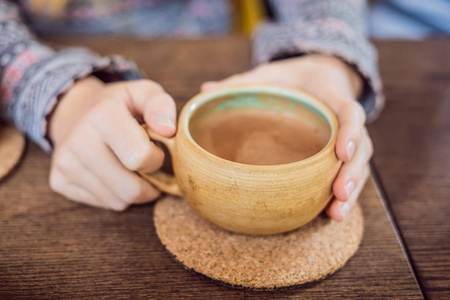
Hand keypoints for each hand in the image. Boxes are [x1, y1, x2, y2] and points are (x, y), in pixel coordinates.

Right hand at [48, 77, 176, 210]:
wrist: (75, 111)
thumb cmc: (120, 106)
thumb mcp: (144, 94)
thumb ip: (162, 107)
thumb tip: (168, 130)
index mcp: (102, 114)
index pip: (140, 158)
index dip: (156, 157)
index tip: (153, 147)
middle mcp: (78, 140)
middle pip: (131, 189)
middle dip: (149, 181)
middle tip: (147, 165)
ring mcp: (65, 163)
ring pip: (119, 201)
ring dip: (135, 189)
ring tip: (131, 168)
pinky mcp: (59, 181)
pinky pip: (104, 204)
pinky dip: (117, 194)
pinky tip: (114, 173)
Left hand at [201, 54, 372, 221]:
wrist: (312, 78)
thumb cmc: (289, 79)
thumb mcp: (268, 75)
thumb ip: (242, 82)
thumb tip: (205, 90)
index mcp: (331, 96)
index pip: (349, 112)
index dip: (350, 132)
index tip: (341, 152)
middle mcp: (343, 120)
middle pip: (361, 147)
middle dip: (353, 172)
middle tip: (339, 193)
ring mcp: (345, 139)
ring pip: (358, 166)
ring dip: (351, 190)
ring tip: (336, 214)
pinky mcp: (337, 155)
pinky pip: (346, 174)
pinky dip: (341, 196)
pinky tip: (331, 215)